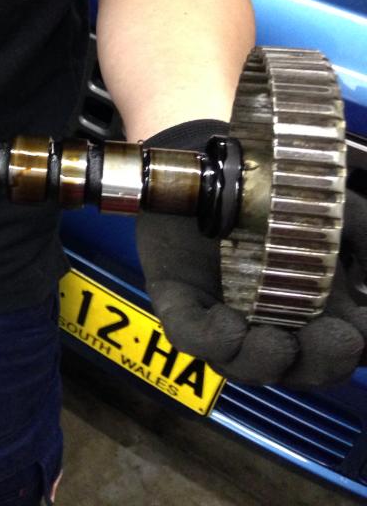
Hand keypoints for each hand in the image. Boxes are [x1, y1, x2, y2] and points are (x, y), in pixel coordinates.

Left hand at [136, 119, 365, 386]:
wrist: (214, 160)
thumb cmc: (276, 189)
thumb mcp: (336, 213)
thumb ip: (365, 241)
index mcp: (315, 307)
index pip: (342, 349)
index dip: (355, 350)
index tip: (363, 334)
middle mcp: (270, 320)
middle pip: (300, 368)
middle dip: (323, 362)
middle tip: (341, 339)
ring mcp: (224, 315)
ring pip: (244, 364)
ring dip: (267, 361)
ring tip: (280, 343)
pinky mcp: (180, 301)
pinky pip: (192, 335)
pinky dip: (213, 339)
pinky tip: (230, 325)